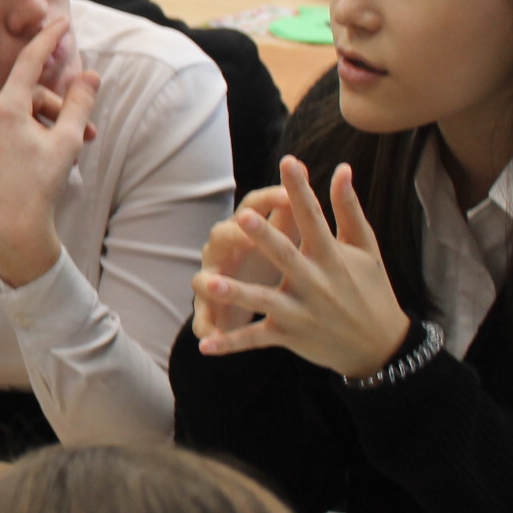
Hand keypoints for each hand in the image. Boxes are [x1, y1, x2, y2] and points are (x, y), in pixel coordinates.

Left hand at [0, 18, 100, 287]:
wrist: (10, 227)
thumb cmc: (40, 184)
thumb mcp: (67, 141)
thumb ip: (80, 103)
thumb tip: (91, 74)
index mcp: (5, 107)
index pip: (29, 62)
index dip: (47, 39)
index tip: (60, 19)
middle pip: (29, 98)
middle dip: (58, 112)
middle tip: (86, 137)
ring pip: (15, 116)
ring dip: (41, 127)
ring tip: (60, 154)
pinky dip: (20, 138)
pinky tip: (32, 162)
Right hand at [191, 184, 293, 339]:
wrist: (252, 297)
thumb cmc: (271, 259)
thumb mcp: (285, 235)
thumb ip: (292, 209)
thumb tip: (308, 172)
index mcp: (248, 229)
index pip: (254, 206)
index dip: (268, 199)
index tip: (288, 194)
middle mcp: (225, 249)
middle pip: (222, 235)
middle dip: (233, 234)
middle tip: (246, 232)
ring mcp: (214, 277)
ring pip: (204, 276)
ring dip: (207, 280)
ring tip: (210, 284)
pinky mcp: (210, 307)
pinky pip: (205, 316)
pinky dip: (205, 327)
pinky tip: (209, 341)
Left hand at [194, 157, 413, 378]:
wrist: (382, 347)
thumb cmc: (371, 289)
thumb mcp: (365, 248)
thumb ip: (348, 208)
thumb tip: (341, 168)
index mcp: (331, 256)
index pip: (314, 217)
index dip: (301, 190)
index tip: (288, 161)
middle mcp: (315, 282)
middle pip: (285, 255)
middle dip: (264, 238)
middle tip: (242, 218)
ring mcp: (300, 311)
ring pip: (263, 299)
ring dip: (236, 292)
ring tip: (208, 283)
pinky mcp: (289, 336)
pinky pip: (255, 339)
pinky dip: (230, 343)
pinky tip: (204, 345)